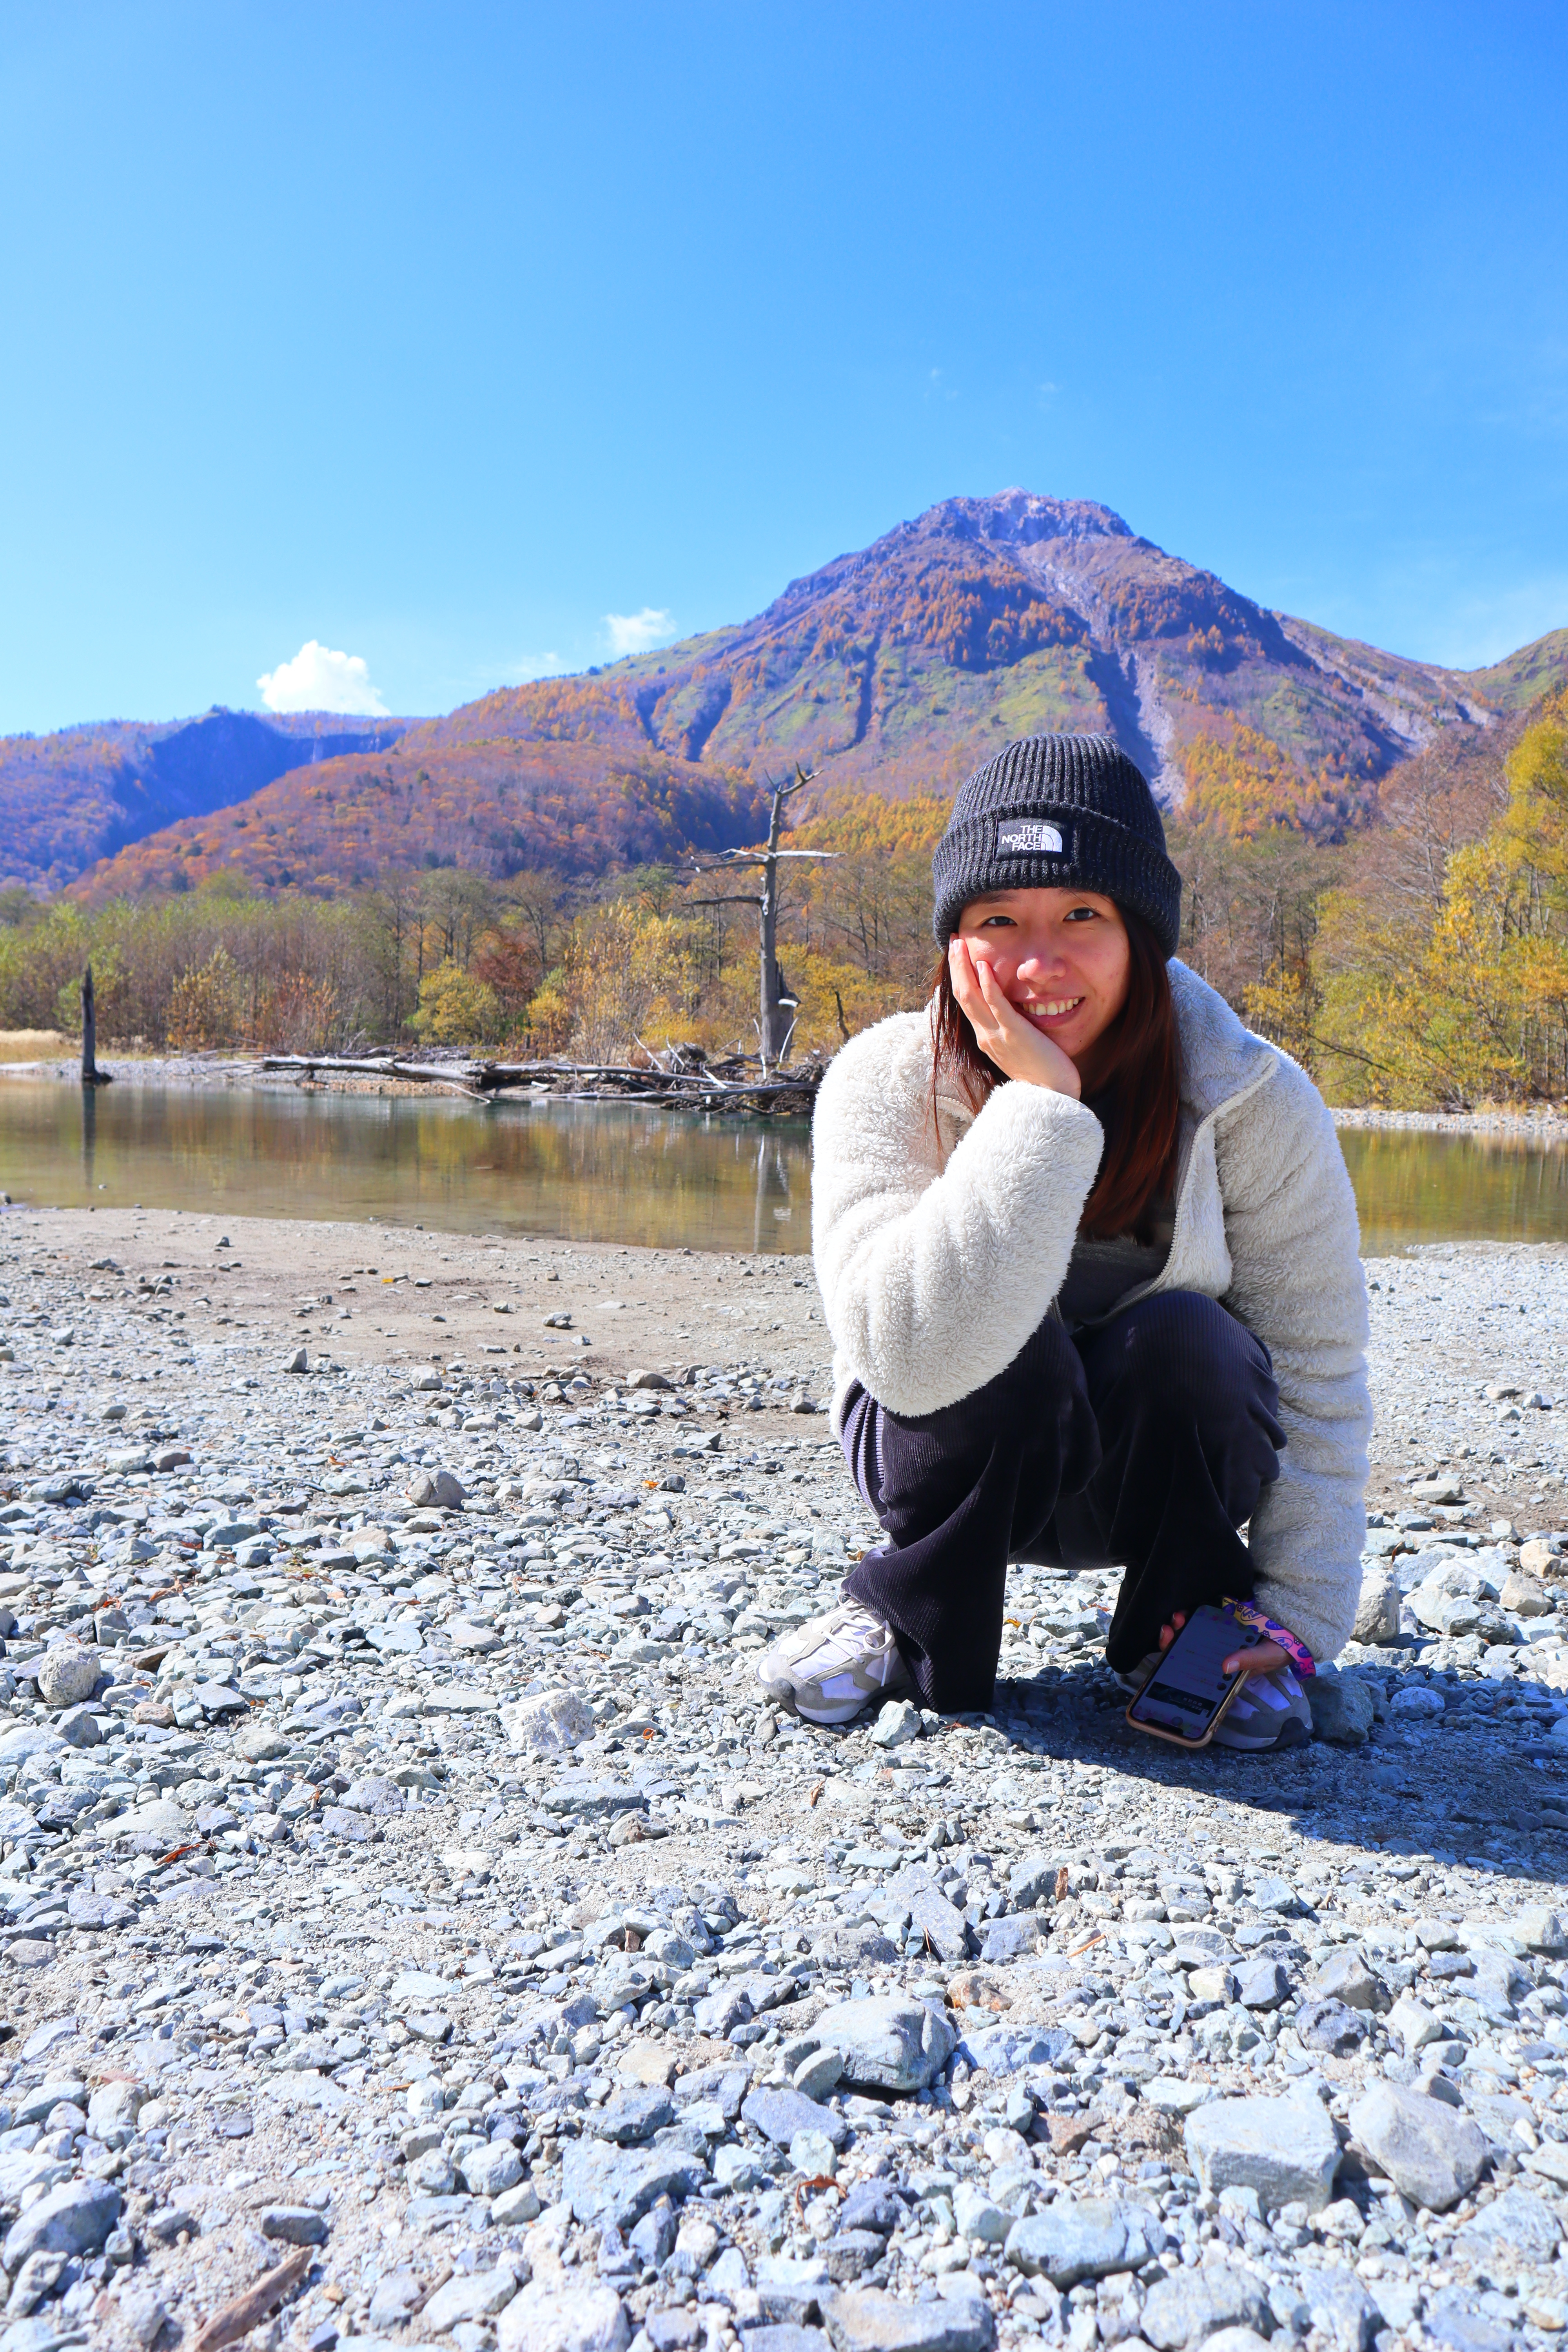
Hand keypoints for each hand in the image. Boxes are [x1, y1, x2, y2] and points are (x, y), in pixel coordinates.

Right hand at [948, 938, 1080, 1095]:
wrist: (1051, 1098)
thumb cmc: (1041, 1075)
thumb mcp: (1020, 1048)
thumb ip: (1011, 1030)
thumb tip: (1012, 1015)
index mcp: (986, 1038)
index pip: (966, 1001)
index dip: (959, 976)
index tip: (958, 954)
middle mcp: (985, 1035)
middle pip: (962, 994)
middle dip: (956, 965)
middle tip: (954, 940)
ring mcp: (996, 1035)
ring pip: (971, 996)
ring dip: (964, 967)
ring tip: (961, 944)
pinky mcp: (1013, 1034)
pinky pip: (996, 1005)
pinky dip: (987, 984)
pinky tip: (983, 966)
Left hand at [1157, 1611, 1291, 1678]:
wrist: (1295, 1627)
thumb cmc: (1281, 1649)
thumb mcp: (1268, 1657)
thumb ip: (1249, 1660)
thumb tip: (1225, 1666)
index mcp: (1225, 1668)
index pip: (1196, 1668)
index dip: (1178, 1660)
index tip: (1170, 1645)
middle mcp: (1219, 1652)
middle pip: (1189, 1648)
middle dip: (1175, 1639)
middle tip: (1170, 1627)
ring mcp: (1220, 1635)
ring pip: (1194, 1631)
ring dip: (1183, 1624)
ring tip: (1178, 1615)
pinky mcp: (1225, 1618)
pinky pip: (1206, 1615)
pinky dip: (1197, 1611)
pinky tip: (1190, 1606)